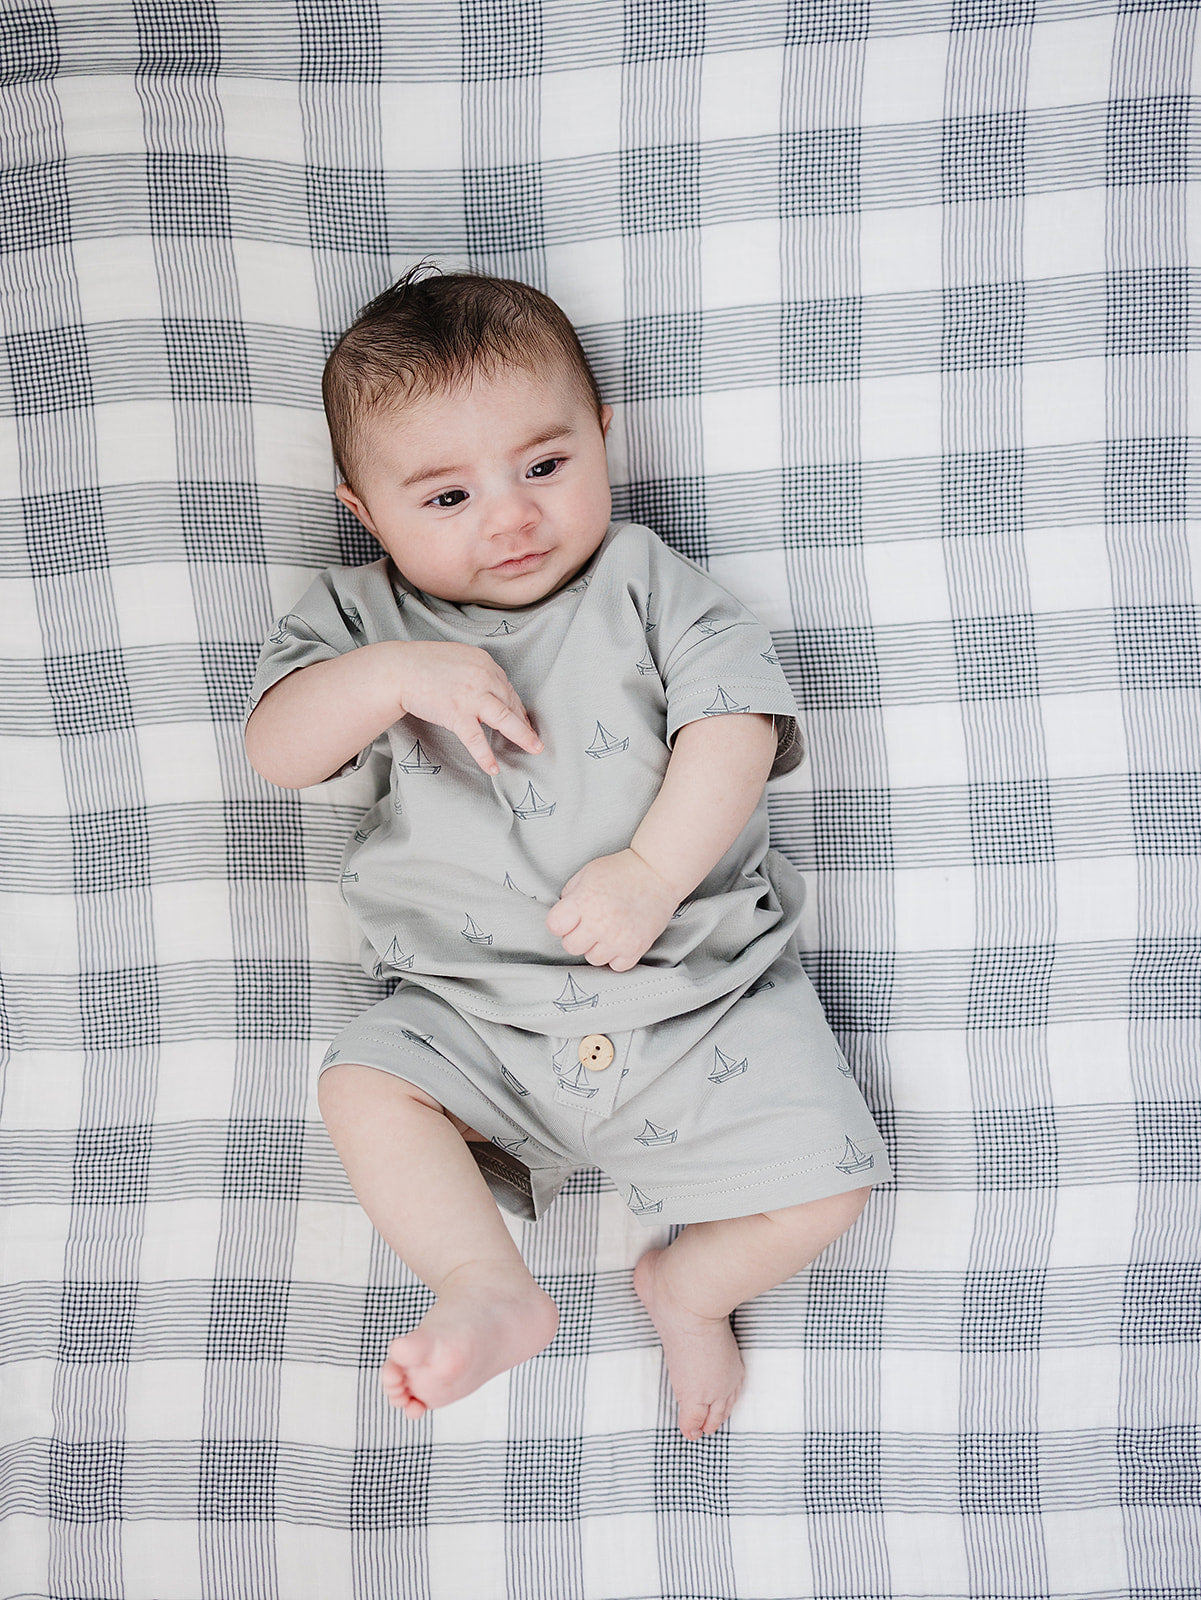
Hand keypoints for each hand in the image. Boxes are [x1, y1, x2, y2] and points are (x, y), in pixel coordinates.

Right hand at [392, 641, 541, 774]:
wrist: (397, 669)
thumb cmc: (422, 664)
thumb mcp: (457, 658)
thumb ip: (475, 672)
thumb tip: (487, 691)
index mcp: (483, 662)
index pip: (506, 687)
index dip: (516, 705)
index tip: (521, 717)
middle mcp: (482, 676)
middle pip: (509, 702)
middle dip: (523, 722)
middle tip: (533, 738)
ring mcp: (471, 696)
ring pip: (504, 718)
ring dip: (522, 735)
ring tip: (534, 749)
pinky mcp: (457, 713)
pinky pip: (476, 739)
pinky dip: (485, 755)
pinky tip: (493, 768)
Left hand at [546, 849, 681, 970]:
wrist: (658, 873)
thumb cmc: (622, 871)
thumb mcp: (588, 873)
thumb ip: (570, 894)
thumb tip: (562, 916)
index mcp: (585, 902)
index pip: (554, 926)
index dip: (560, 921)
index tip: (568, 918)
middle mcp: (600, 923)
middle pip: (571, 946)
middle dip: (576, 935)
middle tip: (589, 924)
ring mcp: (619, 938)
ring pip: (593, 959)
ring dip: (597, 947)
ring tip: (608, 930)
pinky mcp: (636, 948)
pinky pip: (616, 965)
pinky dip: (617, 955)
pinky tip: (620, 939)